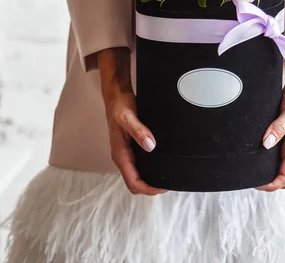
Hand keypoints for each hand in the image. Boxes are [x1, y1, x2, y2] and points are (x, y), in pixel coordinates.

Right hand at [97, 47, 167, 195]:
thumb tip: (150, 146)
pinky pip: (139, 165)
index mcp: (120, 154)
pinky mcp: (130, 147)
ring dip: (149, 179)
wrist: (116, 96)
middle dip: (150, 187)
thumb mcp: (128, 117)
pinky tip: (160, 163)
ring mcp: (126, 153)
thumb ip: (139, 131)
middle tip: (168, 183)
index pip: (133, 182)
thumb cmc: (119, 106)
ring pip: (136, 175)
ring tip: (166, 176)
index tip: (163, 186)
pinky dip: (148, 169)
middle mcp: (122, 156)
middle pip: (134, 182)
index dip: (148, 188)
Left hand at [254, 52, 284, 191]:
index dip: (272, 185)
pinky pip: (277, 158)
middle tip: (250, 179)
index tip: (256, 184)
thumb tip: (266, 144)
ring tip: (250, 171)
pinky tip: (254, 157)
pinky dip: (267, 162)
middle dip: (269, 183)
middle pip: (284, 178)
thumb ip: (278, 127)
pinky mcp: (284, 138)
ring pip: (280, 169)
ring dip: (268, 174)